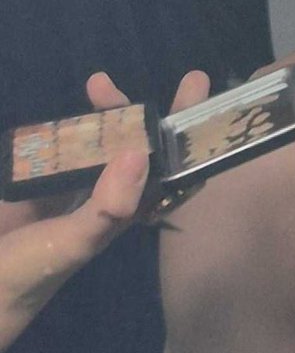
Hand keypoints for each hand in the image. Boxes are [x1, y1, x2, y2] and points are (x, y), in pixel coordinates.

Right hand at [0, 70, 208, 352]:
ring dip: (109, 114)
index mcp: (126, 213)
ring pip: (103, 141)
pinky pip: (64, 145)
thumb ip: (107, 206)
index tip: (209, 105)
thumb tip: (138, 154)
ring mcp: (74, 186)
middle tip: (189, 78)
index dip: (192, 140)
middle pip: (141, 148)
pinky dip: (68, 126)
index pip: (170, 172)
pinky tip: (69, 109)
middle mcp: (107, 196)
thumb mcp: (74, 243)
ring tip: (99, 84)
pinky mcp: (41, 180)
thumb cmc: (28, 273)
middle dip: (158, 116)